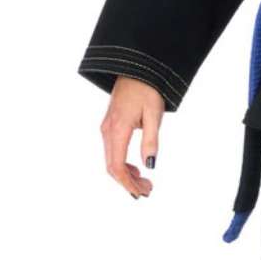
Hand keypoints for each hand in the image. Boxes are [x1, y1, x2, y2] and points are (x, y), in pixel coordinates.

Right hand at [100, 75, 164, 198]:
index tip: (141, 193)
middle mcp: (107, 131)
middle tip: (147, 191)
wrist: (136, 66)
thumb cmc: (148, 88)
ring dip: (126, 174)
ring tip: (144, 182)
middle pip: (112, 167)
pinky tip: (135, 168)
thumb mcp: (154, 113)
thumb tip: (150, 165)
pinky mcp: (110, 124)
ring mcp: (106, 127)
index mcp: (117, 129)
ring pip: (111, 160)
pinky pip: (112, 150)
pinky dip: (122, 163)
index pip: (116, 166)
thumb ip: (150, 140)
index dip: (128, 183)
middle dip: (128, 182)